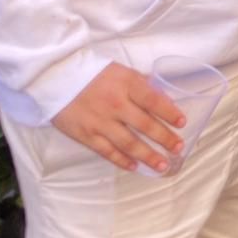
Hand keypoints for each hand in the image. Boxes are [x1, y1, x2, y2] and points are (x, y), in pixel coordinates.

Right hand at [50, 63, 185, 172]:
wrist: (55, 78)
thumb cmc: (91, 72)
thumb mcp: (120, 70)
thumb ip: (139, 84)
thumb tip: (161, 95)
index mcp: (126, 83)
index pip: (154, 100)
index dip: (170, 113)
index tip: (182, 122)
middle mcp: (116, 104)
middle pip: (145, 125)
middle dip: (165, 138)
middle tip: (179, 148)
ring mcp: (101, 122)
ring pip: (129, 143)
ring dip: (148, 156)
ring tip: (163, 165)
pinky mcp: (86, 135)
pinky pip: (108, 152)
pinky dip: (123, 161)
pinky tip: (135, 167)